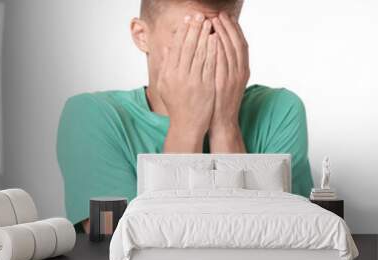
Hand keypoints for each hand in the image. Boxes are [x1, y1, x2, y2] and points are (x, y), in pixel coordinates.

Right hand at [159, 14, 217, 151]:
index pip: (176, 47)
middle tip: (199, 15)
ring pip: (199, 53)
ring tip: (209, 22)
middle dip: (194, 29)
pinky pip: (209, 64)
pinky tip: (216, 39)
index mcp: (168, 74)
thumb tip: (167, 47)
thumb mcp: (165, 85)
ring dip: (204, 35)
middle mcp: (178, 76)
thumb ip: (166, 65)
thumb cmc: (176, 104)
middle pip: (187, 47)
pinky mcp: (205, 86)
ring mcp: (193, 82)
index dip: (182, 32)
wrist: (187, 124)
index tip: (188, 19)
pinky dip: (212, 50)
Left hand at [211, 12, 249, 132]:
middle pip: (237, 43)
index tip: (226, 17)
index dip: (234, 29)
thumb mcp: (225, 81)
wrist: (221, 122)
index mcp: (242, 70)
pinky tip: (211, 38)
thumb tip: (216, 47)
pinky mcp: (223, 84)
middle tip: (220, 14)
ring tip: (214, 21)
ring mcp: (233, 78)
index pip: (240, 43)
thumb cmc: (219, 101)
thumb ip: (224, 65)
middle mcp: (241, 72)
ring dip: (223, 34)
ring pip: (230, 50)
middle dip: (229, 27)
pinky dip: (218, 49)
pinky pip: (222, 63)